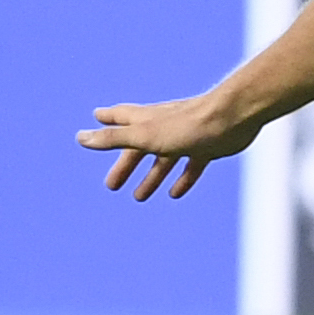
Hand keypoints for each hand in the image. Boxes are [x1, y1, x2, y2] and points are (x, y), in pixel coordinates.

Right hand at [77, 93, 261, 199]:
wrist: (233, 117)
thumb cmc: (188, 124)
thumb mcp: (145, 136)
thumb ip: (114, 138)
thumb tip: (81, 138)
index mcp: (147, 119)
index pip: (121, 118)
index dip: (107, 120)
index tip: (96, 118)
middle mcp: (165, 126)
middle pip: (139, 148)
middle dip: (125, 165)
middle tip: (112, 185)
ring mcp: (187, 137)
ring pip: (164, 160)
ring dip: (151, 177)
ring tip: (139, 197)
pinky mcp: (208, 147)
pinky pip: (191, 166)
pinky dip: (182, 179)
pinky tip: (175, 193)